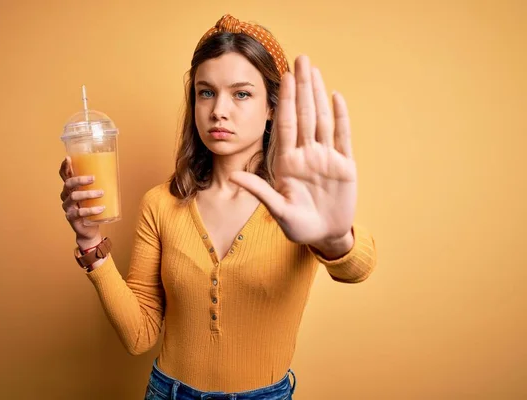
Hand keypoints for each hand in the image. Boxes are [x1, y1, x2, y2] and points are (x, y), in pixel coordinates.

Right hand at [59, 156, 104, 247]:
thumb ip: (97, 185)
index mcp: (70, 188)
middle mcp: (66, 196)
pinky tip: (101, 209)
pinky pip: (79, 213)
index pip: (64, 175)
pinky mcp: (71, 218)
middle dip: (80, 179)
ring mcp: (67, 207)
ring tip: (101, 193)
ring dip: (89, 194)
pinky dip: (91, 210)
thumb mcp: (94, 195)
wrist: (90, 229)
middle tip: (93, 178)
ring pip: (74, 197)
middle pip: (68, 184)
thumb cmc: (92, 208)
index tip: (68, 158)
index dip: (64, 167)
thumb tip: (113, 171)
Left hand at [229, 55, 356, 246]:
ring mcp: (326, 158)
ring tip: (315, 70)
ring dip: (319, 94)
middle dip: (302, 87)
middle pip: (305, 114)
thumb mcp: (278, 210)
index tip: (282, 77)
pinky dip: (341, 117)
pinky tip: (336, 97)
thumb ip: (259, 191)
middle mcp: (306, 155)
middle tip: (300, 59)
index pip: (286, 125)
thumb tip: (234, 178)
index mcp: (288, 162)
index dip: (286, 101)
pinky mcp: (345, 166)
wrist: (324, 236)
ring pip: (323, 119)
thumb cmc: (298, 226)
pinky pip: (342, 137)